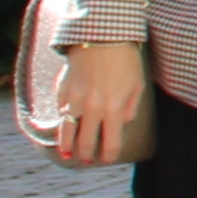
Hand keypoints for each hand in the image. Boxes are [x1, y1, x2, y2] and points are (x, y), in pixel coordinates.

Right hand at [54, 37, 151, 168]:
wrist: (101, 37)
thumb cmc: (125, 61)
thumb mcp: (136, 86)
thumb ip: (129, 109)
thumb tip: (120, 125)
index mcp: (113, 108)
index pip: (110, 142)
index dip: (109, 154)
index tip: (108, 159)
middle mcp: (92, 108)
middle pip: (86, 141)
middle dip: (87, 155)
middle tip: (88, 160)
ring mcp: (74, 100)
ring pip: (67, 131)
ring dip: (68, 146)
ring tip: (69, 154)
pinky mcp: (62, 91)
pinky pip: (60, 113)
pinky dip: (61, 124)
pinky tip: (63, 131)